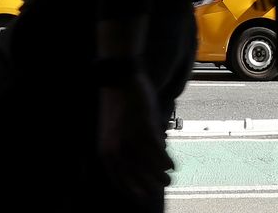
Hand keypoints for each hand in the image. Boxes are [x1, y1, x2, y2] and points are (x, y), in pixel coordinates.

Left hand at [98, 71, 172, 202]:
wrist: (119, 78)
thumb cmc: (120, 106)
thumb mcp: (116, 132)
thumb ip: (127, 149)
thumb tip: (145, 164)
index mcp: (106, 150)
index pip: (119, 180)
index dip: (133, 191)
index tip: (145, 199)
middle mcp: (116, 147)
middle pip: (135, 175)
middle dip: (150, 185)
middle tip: (164, 188)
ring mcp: (129, 136)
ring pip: (148, 164)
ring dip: (160, 174)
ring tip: (171, 178)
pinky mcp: (142, 125)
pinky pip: (156, 148)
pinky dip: (165, 158)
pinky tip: (172, 164)